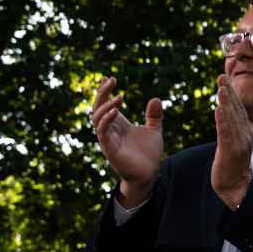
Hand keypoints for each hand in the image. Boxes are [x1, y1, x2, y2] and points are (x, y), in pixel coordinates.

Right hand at [90, 76, 163, 207]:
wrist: (149, 174)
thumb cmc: (148, 154)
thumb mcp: (154, 130)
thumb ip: (154, 116)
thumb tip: (155, 98)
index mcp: (118, 124)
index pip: (106, 105)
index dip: (105, 92)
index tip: (108, 78)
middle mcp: (110, 130)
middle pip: (98, 108)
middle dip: (102, 93)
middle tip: (111, 80)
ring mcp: (108, 139)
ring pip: (97, 119)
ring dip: (105, 106)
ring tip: (119, 97)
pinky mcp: (110, 149)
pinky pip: (103, 133)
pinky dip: (106, 121)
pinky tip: (115, 111)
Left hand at [210, 74, 252, 209]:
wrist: (235, 191)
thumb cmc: (232, 169)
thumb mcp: (235, 146)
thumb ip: (233, 131)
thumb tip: (228, 116)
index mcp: (244, 133)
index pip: (237, 110)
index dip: (231, 94)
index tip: (225, 79)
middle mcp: (244, 136)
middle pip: (236, 110)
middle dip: (229, 92)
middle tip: (221, 76)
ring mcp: (239, 144)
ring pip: (232, 119)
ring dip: (226, 102)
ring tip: (221, 88)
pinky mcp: (231, 153)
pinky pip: (226, 134)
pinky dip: (223, 121)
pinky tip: (219, 109)